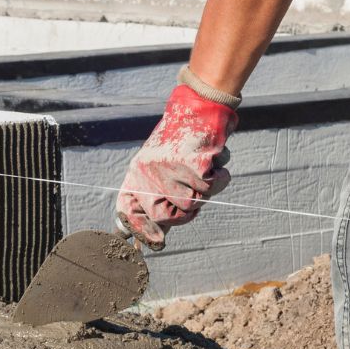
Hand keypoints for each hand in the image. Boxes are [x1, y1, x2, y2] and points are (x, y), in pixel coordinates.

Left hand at [115, 84, 237, 250]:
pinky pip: (211, 187)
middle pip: (167, 217)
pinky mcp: (194, 166)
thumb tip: (157, 230)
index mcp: (137, 171)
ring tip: (204, 167)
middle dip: (185, 212)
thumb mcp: (159, 161)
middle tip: (195, 192)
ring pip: (193, 205)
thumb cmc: (183, 135)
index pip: (129, 210)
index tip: (148, 244)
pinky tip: (214, 160)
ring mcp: (171, 170)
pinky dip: (219, 177)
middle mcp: (149, 172)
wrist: (199, 104)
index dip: (140, 231)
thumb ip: (158, 190)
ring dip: (205, 191)